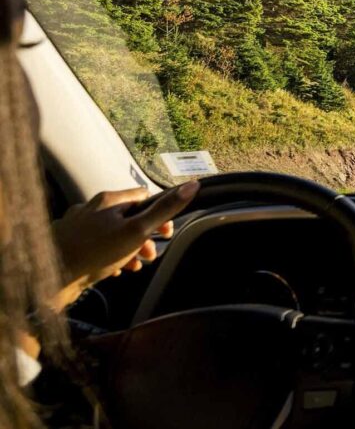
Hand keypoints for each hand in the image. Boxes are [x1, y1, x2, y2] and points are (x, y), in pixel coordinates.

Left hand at [51, 182, 199, 307]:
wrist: (52, 278)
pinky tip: (113, 270)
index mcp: (108, 200)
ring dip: (128, 249)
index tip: (166, 233)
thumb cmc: (96, 253)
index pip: (144, 197)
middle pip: (128, 217)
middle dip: (144, 236)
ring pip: (112, 233)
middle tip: (151, 254)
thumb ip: (164, 210)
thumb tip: (193, 185)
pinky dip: (109, 256)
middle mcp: (91, 208)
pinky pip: (96, 247)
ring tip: (134, 266)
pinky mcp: (68, 244)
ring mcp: (77, 226)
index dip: (159, 215)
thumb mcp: (137, 231)